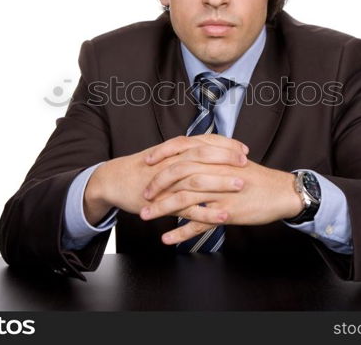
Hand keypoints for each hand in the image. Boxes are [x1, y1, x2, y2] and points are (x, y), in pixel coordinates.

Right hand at [83, 134, 248, 224]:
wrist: (114, 180)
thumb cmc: (141, 168)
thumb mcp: (164, 155)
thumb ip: (184, 152)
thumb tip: (207, 149)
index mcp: (175, 151)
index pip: (205, 143)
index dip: (225, 145)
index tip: (243, 149)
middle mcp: (173, 163)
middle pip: (204, 157)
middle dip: (227, 159)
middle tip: (246, 163)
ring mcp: (169, 184)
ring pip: (198, 181)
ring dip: (221, 183)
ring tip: (241, 186)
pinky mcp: (164, 203)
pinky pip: (188, 209)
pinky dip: (206, 213)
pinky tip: (222, 217)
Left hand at [141, 149, 303, 244]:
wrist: (282, 192)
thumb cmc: (256, 177)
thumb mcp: (233, 159)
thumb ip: (212, 155)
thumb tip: (190, 152)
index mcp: (216, 156)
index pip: (182, 149)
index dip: (162, 155)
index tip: (146, 162)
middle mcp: (216, 172)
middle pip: (178, 175)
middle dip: (157, 185)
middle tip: (144, 195)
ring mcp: (220, 193)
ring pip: (184, 200)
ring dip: (162, 209)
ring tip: (146, 217)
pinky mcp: (227, 213)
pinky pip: (199, 224)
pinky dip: (181, 233)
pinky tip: (167, 239)